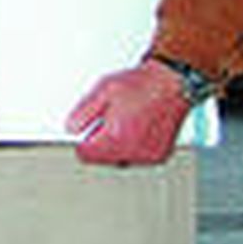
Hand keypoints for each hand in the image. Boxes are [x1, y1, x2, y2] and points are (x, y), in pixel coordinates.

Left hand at [65, 60, 189, 164]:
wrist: (171, 84)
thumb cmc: (141, 85)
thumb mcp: (101, 91)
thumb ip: (82, 113)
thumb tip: (71, 128)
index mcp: (116, 138)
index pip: (86, 155)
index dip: (81, 141)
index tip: (81, 132)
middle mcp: (133, 151)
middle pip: (104, 158)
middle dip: (100, 142)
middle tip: (105, 119)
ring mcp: (148, 156)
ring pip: (120, 159)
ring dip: (117, 145)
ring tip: (123, 120)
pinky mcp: (159, 156)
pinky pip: (137, 156)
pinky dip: (133, 145)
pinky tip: (135, 127)